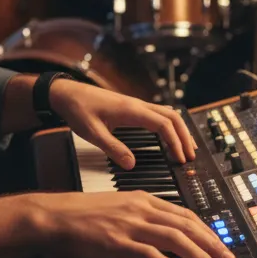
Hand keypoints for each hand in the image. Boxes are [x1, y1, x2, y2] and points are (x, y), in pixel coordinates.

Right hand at [35, 190, 236, 257]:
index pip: (183, 213)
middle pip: (186, 225)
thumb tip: (161, 234)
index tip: (219, 242)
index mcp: (141, 200)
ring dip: (198, 255)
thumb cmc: (80, 216)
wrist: (54, 217)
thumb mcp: (117, 208)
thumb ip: (140, 217)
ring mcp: (130, 226)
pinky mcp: (118, 243)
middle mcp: (139, 209)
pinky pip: (151, 255)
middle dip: (211, 243)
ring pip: (175, 238)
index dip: (206, 229)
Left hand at [49, 80, 197, 165]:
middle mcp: (137, 105)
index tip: (180, 159)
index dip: (175, 142)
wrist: (65, 93)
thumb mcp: (92, 133)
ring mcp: (135, 104)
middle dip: (184, 136)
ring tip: (186, 148)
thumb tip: (131, 164)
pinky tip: (169, 136)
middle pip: (172, 116)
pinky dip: (169, 125)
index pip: (163, 124)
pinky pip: (157, 114)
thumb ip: (112, 148)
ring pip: (167, 113)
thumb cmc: (77, 109)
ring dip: (179, 130)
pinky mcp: (131, 107)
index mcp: (131, 110)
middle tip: (191, 156)